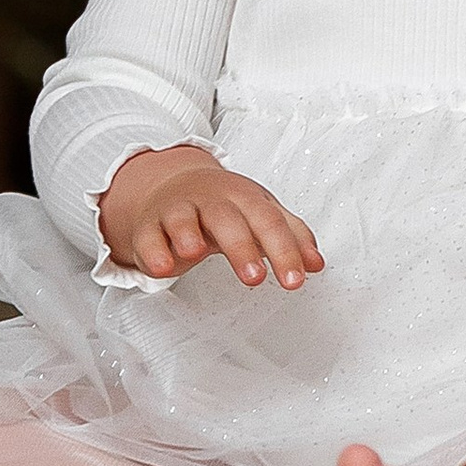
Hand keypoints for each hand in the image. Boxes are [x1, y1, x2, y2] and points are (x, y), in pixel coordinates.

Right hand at [97, 144, 320, 290]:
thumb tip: (317, 264)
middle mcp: (211, 201)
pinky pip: (149, 237)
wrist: (174, 183)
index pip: (269, 222)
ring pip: (182, 220)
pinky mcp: (150, 227)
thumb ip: (292, 236)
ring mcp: (178, 211)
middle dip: (241, 247)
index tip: (295, 281)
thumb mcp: (261, 212)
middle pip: (227, 219)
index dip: (285, 251)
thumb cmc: (224, 204)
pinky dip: (152, 251)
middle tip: (255, 279)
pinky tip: (162, 267)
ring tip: (195, 253)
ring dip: (187, 235)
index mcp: (244, 198)